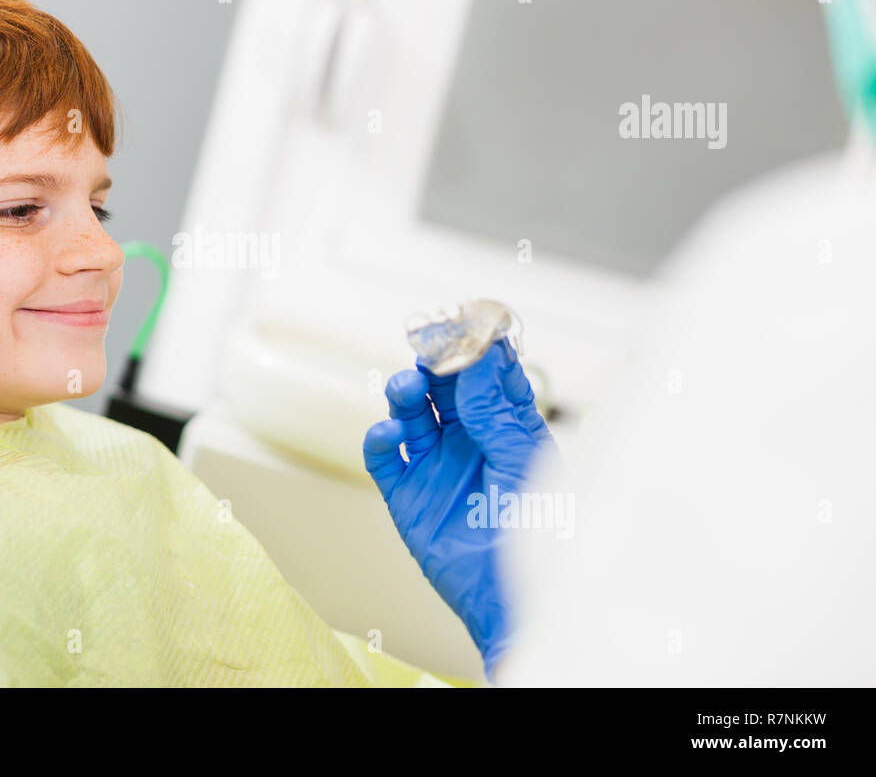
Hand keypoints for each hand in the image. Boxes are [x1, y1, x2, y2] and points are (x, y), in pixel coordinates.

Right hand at [362, 338, 556, 681]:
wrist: (513, 601)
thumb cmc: (538, 535)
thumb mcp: (523, 461)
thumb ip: (494, 409)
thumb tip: (478, 356)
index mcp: (508, 428)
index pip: (488, 373)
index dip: (475, 345)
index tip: (464, 317)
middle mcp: (470, 441)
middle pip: (443, 385)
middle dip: (432, 360)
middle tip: (425, 341)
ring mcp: (437, 467)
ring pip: (410, 413)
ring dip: (403, 393)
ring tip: (405, 389)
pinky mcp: (408, 497)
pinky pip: (385, 458)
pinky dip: (380, 438)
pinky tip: (388, 431)